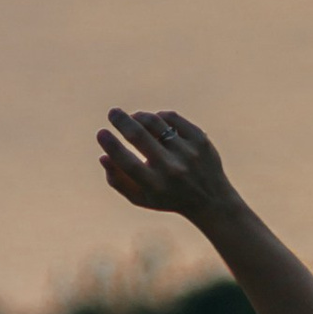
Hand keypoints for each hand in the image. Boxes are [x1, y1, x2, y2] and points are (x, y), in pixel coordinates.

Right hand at [96, 107, 237, 223]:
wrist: (211, 200)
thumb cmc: (167, 197)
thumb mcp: (141, 197)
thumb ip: (118, 180)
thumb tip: (103, 156)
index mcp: (155, 186)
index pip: (127, 162)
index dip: (111, 146)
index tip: (101, 132)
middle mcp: (172, 169)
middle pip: (139, 136)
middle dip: (121, 120)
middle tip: (113, 113)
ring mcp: (188, 153)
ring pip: (156, 122)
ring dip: (140, 117)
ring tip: (133, 118)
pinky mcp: (200, 140)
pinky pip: (173, 118)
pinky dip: (160, 116)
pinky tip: (155, 121)